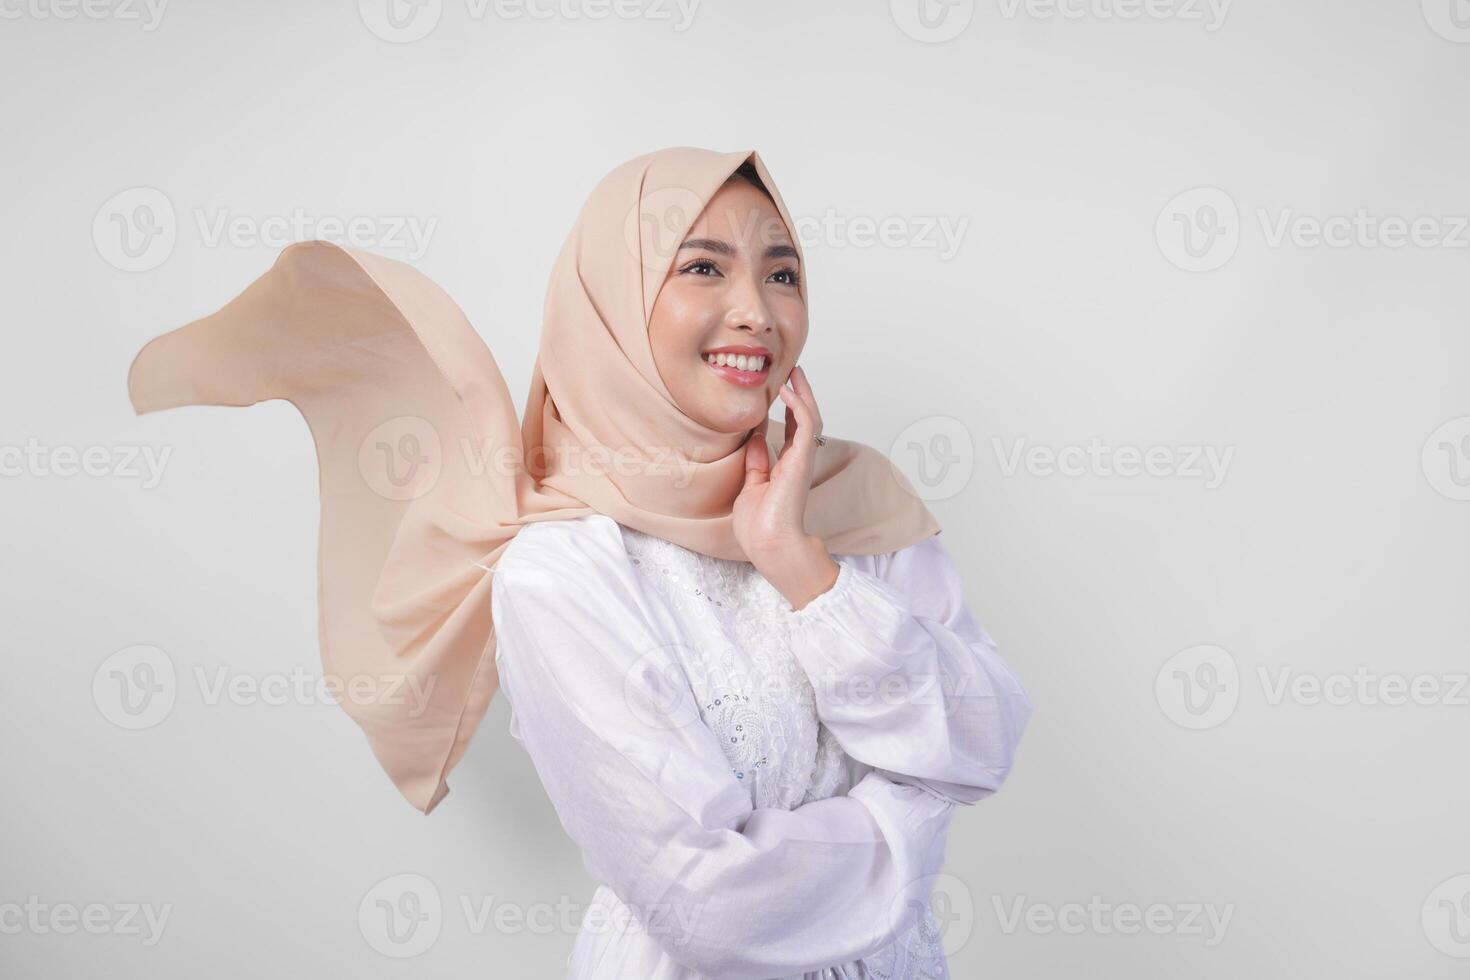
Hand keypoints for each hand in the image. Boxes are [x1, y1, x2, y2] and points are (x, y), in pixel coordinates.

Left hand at [732, 365, 839, 608]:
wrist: (770, 545)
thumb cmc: (761, 527)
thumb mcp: (752, 487)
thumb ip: (756, 463)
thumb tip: (754, 440)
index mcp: (787, 467)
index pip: (793, 430)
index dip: (790, 408)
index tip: (783, 390)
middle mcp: (798, 461)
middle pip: (806, 419)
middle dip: (801, 394)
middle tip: (794, 372)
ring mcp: (802, 460)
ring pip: (810, 418)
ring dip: (804, 394)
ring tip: (795, 373)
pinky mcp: (801, 461)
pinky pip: (806, 427)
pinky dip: (799, 407)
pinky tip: (788, 392)